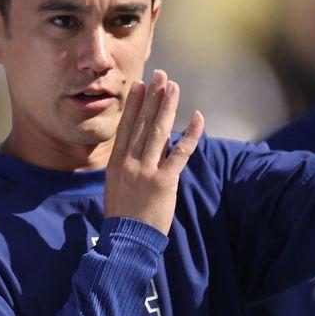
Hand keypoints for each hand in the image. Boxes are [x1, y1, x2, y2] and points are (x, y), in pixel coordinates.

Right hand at [103, 69, 205, 234]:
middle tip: (160, 75)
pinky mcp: (164, 181)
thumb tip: (143, 146)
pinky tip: (198, 117)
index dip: (134, 104)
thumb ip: (128, 165)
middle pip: (142, 123)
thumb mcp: (117, 186)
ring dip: (167, 106)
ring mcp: (146, 170)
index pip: (126, 126)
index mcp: (116, 163)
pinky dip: (191, 133)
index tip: (139, 85)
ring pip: (159, 131)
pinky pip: (180, 152)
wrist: (127, 240)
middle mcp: (129, 162)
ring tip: (173, 86)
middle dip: (152, 96)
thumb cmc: (123, 216)